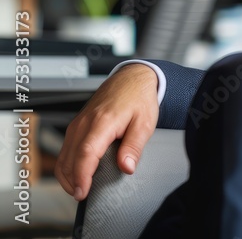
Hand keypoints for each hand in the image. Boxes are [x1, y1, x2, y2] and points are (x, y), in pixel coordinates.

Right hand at [55, 64, 159, 200]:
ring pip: (64, 155)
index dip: (82, 176)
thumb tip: (127, 167)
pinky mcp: (77, 125)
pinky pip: (66, 148)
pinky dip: (68, 164)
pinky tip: (77, 174)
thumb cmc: (139, 98)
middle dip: (72, 181)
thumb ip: (135, 147)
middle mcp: (85, 123)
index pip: (86, 154)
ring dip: (67, 175)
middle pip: (70, 158)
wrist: (131, 78)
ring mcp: (78, 123)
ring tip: (79, 189)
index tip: (82, 192)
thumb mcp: (145, 123)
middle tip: (82, 196)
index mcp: (103, 122)